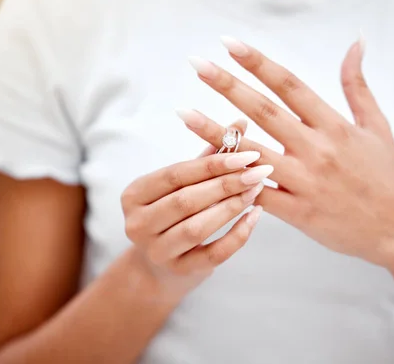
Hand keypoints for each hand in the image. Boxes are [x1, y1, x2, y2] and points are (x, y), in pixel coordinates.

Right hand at [121, 121, 271, 297]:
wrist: (158, 268)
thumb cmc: (174, 215)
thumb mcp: (183, 185)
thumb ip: (209, 155)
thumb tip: (240, 122)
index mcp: (134, 194)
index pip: (176, 174)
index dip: (213, 163)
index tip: (246, 153)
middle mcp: (138, 223)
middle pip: (186, 200)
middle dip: (226, 184)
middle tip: (259, 171)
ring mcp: (156, 251)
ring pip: (197, 227)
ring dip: (231, 207)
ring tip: (256, 190)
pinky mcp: (178, 272)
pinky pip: (213, 254)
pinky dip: (237, 235)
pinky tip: (255, 217)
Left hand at [179, 38, 393, 267]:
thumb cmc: (386, 176)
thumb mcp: (376, 127)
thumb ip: (358, 86)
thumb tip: (355, 43)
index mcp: (334, 126)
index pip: (289, 85)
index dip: (258, 63)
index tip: (230, 44)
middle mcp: (316, 149)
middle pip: (264, 112)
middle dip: (228, 85)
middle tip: (198, 65)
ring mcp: (305, 181)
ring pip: (251, 154)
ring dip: (215, 132)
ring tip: (184, 113)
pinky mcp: (297, 211)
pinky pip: (258, 195)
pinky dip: (233, 183)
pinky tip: (205, 169)